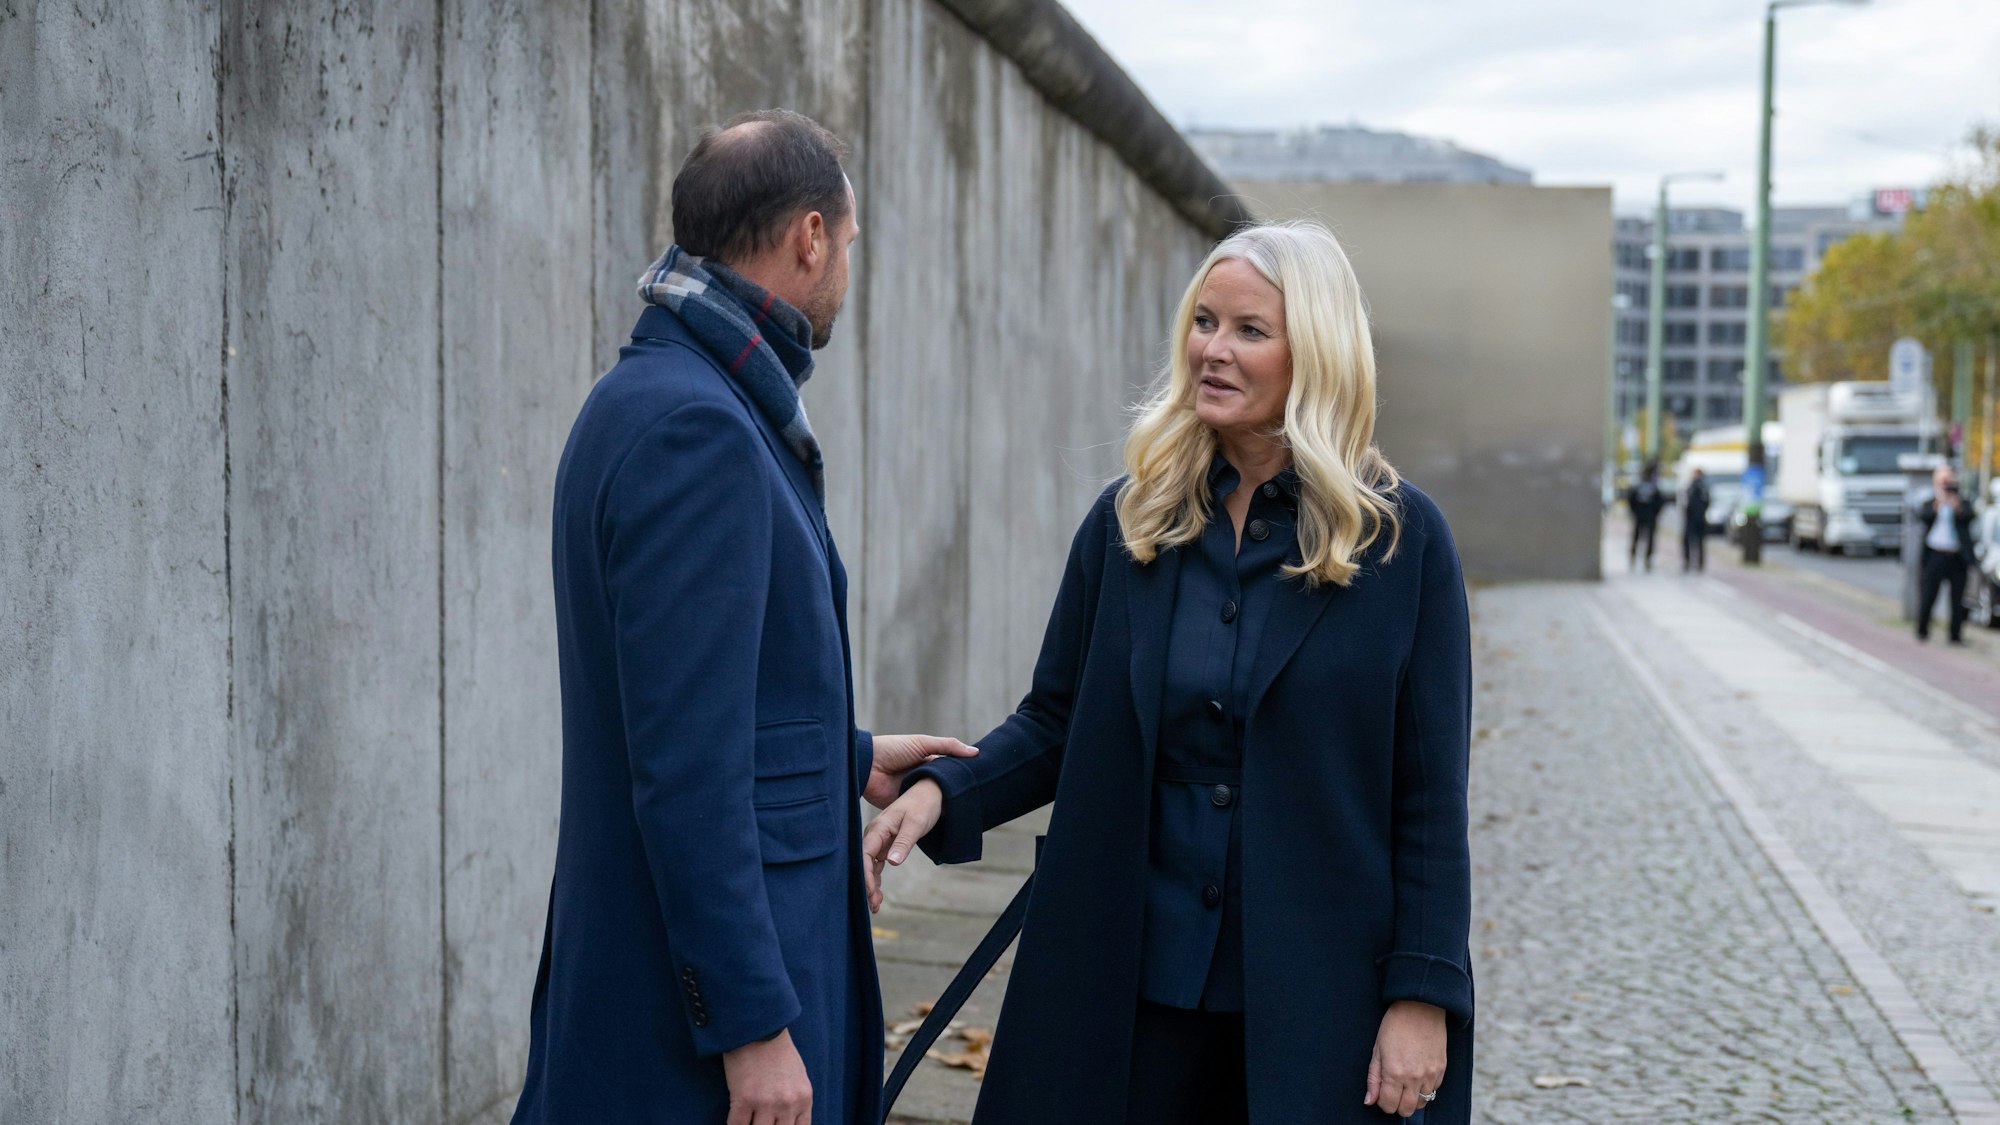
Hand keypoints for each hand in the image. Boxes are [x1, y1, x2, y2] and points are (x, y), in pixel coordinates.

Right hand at [721, 1029, 811, 1124]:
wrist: (757, 1027)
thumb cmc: (777, 1049)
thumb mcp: (798, 1076)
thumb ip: (796, 1100)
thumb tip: (789, 1121)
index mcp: (803, 1098)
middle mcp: (787, 1104)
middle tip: (760, 1122)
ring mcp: (765, 1103)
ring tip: (748, 1121)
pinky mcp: (743, 1099)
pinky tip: (734, 1121)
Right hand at [860, 780, 943, 912]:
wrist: (933, 793)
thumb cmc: (923, 805)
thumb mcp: (916, 824)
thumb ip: (903, 843)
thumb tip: (891, 862)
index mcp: (879, 827)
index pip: (865, 854)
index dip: (865, 873)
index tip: (870, 891)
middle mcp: (875, 834)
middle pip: (864, 862)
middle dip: (866, 883)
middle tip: (873, 905)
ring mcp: (880, 840)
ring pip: (870, 865)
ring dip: (871, 884)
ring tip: (875, 905)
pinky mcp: (886, 845)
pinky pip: (877, 864)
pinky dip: (876, 878)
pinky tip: (877, 893)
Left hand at [865, 733, 976, 808]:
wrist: (866, 764)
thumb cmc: (892, 749)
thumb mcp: (923, 743)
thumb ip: (947, 746)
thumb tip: (975, 752)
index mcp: (927, 765)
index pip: (950, 774)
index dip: (962, 779)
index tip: (981, 785)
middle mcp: (921, 780)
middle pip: (943, 790)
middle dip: (954, 795)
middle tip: (974, 801)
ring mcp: (911, 795)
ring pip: (931, 804)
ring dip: (941, 807)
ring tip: (962, 813)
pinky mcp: (901, 808)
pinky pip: (915, 815)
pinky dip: (925, 818)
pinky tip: (941, 821)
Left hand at [1364, 1001, 1446, 1116]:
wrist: (1420, 1007)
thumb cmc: (1394, 1025)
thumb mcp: (1377, 1050)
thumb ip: (1373, 1078)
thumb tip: (1369, 1101)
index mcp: (1394, 1072)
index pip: (1388, 1106)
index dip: (1382, 1103)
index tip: (1382, 1093)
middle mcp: (1413, 1077)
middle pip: (1406, 1110)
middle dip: (1397, 1105)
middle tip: (1393, 1091)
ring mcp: (1430, 1074)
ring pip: (1421, 1103)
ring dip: (1412, 1098)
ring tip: (1405, 1083)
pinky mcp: (1441, 1069)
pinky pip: (1434, 1091)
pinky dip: (1425, 1089)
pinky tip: (1418, 1076)